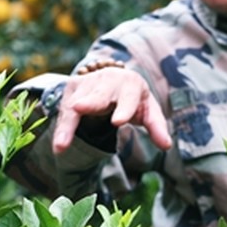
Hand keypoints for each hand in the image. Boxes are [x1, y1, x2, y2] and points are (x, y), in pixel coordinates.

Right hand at [51, 68, 172, 153]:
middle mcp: (108, 80)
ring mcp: (88, 82)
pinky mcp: (72, 88)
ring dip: (68, 126)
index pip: (128, 99)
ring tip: (61, 145)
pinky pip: (65, 112)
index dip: (124, 110)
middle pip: (98, 95)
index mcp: (131, 84)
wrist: (115, 80)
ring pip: (76, 107)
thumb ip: (157, 127)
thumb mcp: (148, 110)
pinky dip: (61, 130)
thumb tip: (167, 146)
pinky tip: (58, 147)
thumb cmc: (134, 98)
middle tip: (79, 109)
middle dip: (89, 102)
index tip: (118, 122)